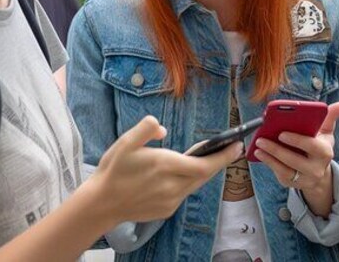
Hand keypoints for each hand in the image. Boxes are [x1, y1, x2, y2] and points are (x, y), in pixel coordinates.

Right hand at [91, 116, 241, 224]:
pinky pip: (185, 193)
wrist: (100, 204)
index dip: (224, 156)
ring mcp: (170, 200)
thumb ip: (146, 128)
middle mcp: (172, 186)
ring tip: (213, 156)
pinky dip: (191, 181)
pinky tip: (188, 172)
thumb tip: (162, 129)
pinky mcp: (166, 210)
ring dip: (206, 171)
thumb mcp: (125, 142)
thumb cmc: (113, 170)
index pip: (204, 164)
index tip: (238, 145)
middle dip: (220, 161)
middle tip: (233, 147)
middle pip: (206, 175)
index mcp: (165, 166)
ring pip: (196, 184)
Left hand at [253, 101, 338, 216]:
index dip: (297, 140)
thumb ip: (330, 117)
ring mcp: (305, 178)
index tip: (282, 133)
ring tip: (258, 145)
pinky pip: (280, 174)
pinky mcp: (293, 184)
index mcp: (325, 152)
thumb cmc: (319, 145)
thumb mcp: (326, 132)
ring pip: (285, 169)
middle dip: (277, 149)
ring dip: (269, 156)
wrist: (318, 171)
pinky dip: (269, 163)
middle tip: (262, 139)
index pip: (312, 146)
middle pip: (295, 160)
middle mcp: (317, 168)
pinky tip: (260, 154)